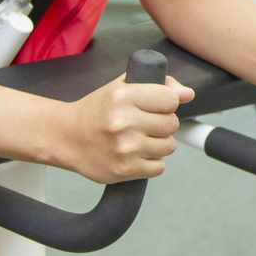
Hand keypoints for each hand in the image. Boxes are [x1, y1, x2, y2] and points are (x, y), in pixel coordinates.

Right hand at [63, 72, 194, 184]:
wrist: (66, 137)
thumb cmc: (96, 110)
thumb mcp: (122, 88)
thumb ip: (158, 85)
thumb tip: (189, 94)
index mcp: (123, 96)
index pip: (171, 99)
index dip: (167, 103)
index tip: (156, 106)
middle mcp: (124, 122)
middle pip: (172, 123)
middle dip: (163, 123)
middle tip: (145, 124)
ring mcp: (125, 148)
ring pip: (169, 146)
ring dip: (159, 144)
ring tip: (140, 139)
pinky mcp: (125, 169)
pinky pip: (159, 167)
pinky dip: (151, 162)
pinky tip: (136, 154)